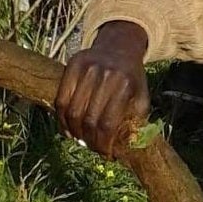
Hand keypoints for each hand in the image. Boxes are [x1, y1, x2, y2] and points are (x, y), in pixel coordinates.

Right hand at [54, 20, 149, 157]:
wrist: (120, 45)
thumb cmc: (131, 77)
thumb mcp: (141, 94)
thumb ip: (137, 119)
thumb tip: (128, 147)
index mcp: (125, 84)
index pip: (108, 123)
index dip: (104, 144)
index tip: (106, 155)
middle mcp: (105, 75)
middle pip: (89, 120)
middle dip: (90, 141)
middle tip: (92, 148)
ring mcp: (87, 69)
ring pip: (73, 111)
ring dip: (74, 132)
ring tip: (80, 140)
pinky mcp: (72, 65)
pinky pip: (61, 99)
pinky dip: (62, 119)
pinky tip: (68, 129)